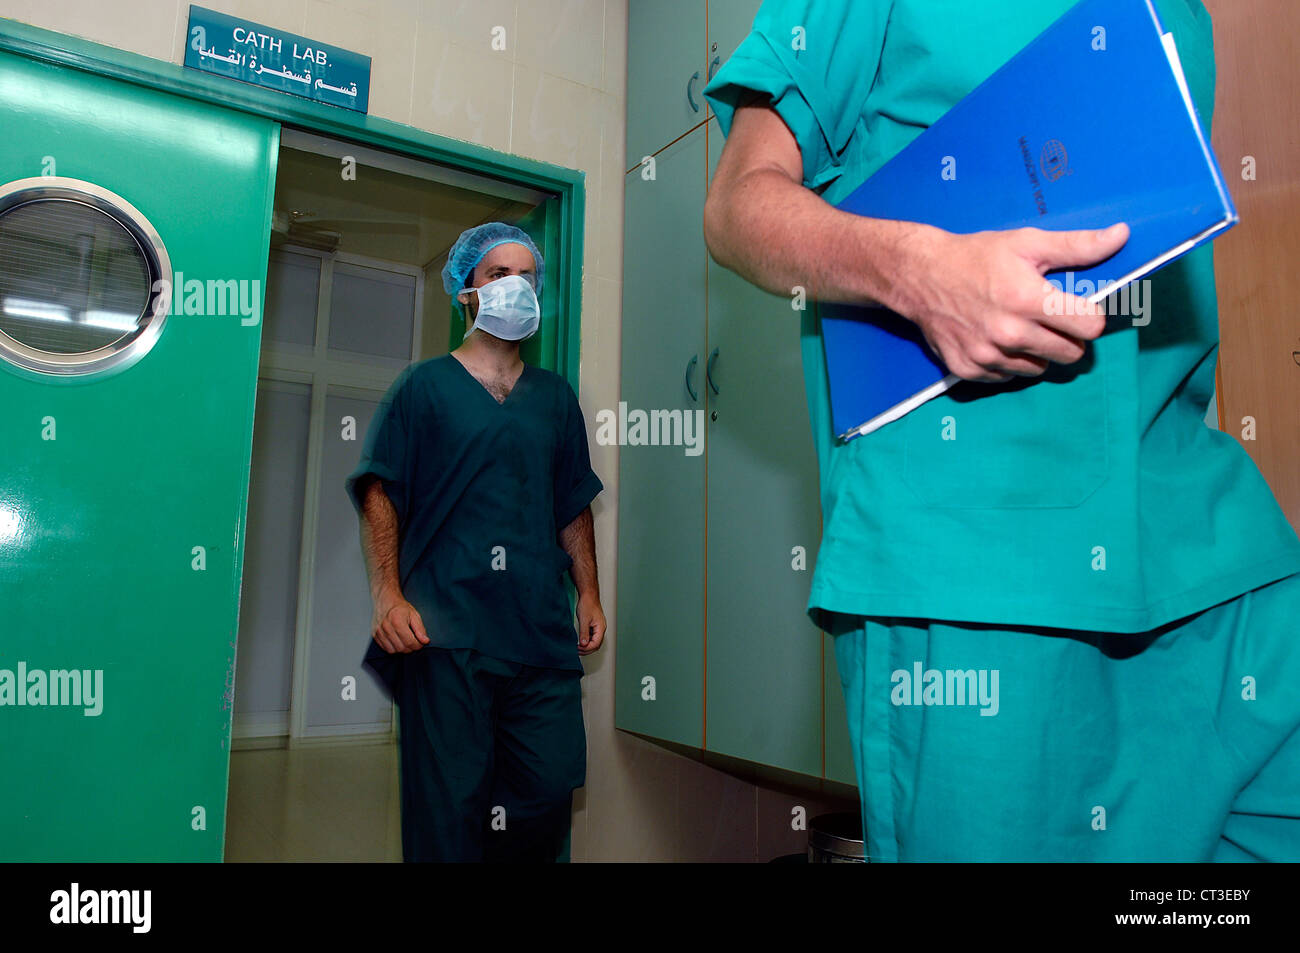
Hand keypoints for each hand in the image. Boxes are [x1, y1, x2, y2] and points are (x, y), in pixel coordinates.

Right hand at [371, 593, 428, 653]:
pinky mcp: (374, 635)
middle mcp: (386, 627)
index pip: (410, 642)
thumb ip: (420, 629)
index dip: (418, 645)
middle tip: (414, 642)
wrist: (386, 601)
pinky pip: (385, 648)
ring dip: (402, 649)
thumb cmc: (401, 608)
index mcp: (397, 621)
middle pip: (401, 648)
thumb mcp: (414, 615)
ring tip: (405, 641)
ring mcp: (378, 632)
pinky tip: (397, 641)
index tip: (421, 643)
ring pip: (393, 651)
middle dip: (410, 648)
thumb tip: (425, 641)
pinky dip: (393, 648)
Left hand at [576, 594, 605, 655]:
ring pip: (594, 642)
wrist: (588, 595)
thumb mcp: (584, 620)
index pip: (596, 643)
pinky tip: (580, 642)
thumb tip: (584, 644)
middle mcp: (601, 629)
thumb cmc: (588, 604)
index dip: (587, 648)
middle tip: (577, 651)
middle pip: (596, 645)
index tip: (578, 648)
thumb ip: (584, 633)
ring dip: (587, 647)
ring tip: (577, 648)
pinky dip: (586, 642)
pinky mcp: (594, 626)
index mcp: (601, 628)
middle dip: (587, 650)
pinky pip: (592, 637)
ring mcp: (598, 628)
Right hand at [892, 223, 1129, 381]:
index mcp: (1029, 300)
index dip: (1090, 316)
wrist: (921, 276)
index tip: (1077, 307)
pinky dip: (1009, 362)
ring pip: (1039, 369)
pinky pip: (1007, 377)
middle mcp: (1010, 334)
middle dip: (1068, 338)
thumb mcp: (1027, 242)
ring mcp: (988, 355)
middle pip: (1070, 354)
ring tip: (1021, 328)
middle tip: (1050, 319)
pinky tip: (997, 340)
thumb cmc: (976, 256)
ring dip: (1038, 352)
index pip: (1090, 326)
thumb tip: (1122, 236)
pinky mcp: (969, 369)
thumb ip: (1077, 246)